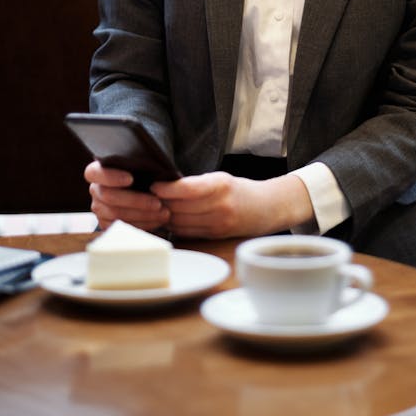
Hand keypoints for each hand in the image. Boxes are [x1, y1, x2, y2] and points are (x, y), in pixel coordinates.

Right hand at [84, 160, 170, 231]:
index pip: (93, 173)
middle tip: (158, 203)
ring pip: (117, 215)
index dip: (110, 177)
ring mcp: (100, 209)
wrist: (149, 189)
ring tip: (164, 213)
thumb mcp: (142, 163)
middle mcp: (96, 190)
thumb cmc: (145, 171)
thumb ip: (140, 162)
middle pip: (109, 197)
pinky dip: (143, 224)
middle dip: (136, 200)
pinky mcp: (108, 224)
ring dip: (143, 215)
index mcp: (97, 171)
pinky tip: (158, 220)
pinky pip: (123, 227)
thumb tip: (151, 166)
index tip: (130, 179)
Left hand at [150, 172, 314, 238]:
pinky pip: (187, 232)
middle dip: (161, 202)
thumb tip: (165, 186)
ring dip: (165, 216)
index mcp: (221, 185)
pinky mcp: (215, 236)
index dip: (166, 188)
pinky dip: (175, 226)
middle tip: (149, 196)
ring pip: (180, 222)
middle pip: (179, 207)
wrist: (267, 208)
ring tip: (157, 207)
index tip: (154, 185)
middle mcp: (220, 206)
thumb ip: (197, 184)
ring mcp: (218, 224)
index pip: (187, 188)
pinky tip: (169, 219)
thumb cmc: (240, 190)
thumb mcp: (221, 179)